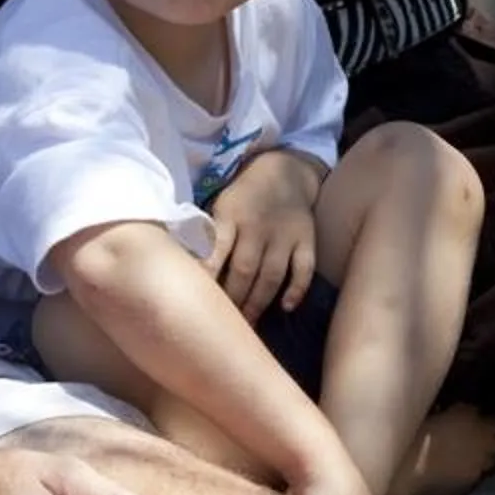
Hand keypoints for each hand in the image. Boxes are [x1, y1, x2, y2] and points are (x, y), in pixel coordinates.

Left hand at [206, 151, 321, 321]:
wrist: (286, 170)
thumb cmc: (244, 197)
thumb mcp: (221, 206)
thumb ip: (210, 234)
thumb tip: (188, 269)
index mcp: (230, 216)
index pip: (216, 249)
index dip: (207, 275)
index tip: (197, 299)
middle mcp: (258, 226)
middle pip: (244, 270)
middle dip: (233, 299)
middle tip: (223, 324)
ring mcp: (284, 234)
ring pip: (271, 275)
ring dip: (258, 302)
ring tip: (248, 324)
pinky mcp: (306, 240)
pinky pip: (304, 269)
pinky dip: (296, 290)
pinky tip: (286, 308)